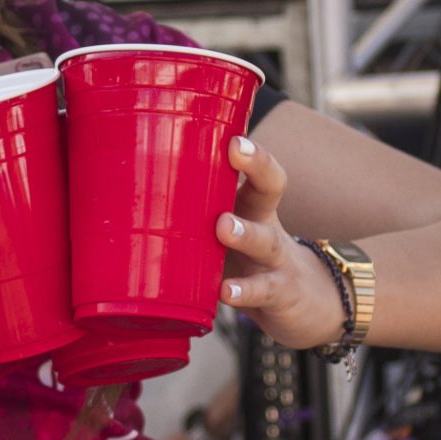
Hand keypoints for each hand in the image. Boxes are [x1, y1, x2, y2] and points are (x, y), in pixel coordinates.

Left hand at [214, 134, 347, 350]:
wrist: (307, 305)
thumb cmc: (252, 261)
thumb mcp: (232, 233)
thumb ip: (196, 215)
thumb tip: (133, 190)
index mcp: (253, 207)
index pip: (260, 170)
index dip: (251, 151)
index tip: (233, 135)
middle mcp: (267, 226)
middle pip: (270, 189)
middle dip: (257, 165)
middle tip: (235, 149)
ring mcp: (276, 261)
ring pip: (265, 241)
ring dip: (245, 232)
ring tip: (224, 227)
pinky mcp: (280, 294)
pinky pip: (264, 291)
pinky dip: (245, 292)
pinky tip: (227, 291)